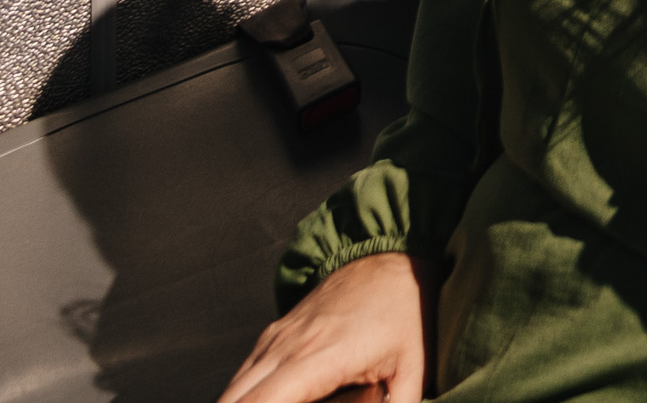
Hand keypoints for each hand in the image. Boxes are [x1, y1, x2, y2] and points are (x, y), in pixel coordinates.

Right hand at [219, 251, 426, 402]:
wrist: (392, 257)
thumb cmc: (405, 314)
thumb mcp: (414, 369)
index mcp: (319, 359)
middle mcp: (287, 347)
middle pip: (234, 400)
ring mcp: (275, 338)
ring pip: (232, 388)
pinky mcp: (273, 333)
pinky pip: (243, 373)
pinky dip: (241, 396)